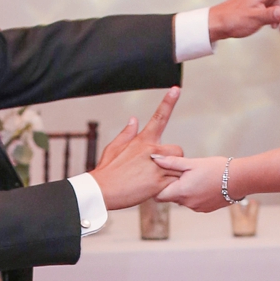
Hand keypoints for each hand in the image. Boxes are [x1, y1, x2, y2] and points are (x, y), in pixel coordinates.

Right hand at [93, 89, 183, 211]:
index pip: (158, 117)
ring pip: (177, 168)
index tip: (176, 89)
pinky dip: (169, 189)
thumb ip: (127, 134)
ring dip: (171, 175)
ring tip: (153, 182)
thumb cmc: (107, 171)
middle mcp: (151, 150)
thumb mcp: (113, 148)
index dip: (168, 102)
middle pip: (177, 149)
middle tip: (158, 170)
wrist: (102, 191)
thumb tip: (134, 119)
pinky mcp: (158, 183)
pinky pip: (174, 184)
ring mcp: (156, 166)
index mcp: (141, 140)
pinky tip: (154, 191)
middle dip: (173, 159)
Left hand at [155, 151, 229, 210]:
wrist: (239, 179)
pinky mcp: (205, 209)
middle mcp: (187, 203)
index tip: (162, 177)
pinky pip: (193, 202)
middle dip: (172, 187)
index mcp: (182, 192)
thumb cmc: (216, 169)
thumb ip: (172, 162)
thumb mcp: (192, 163)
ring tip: (194, 177)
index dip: (157, 187)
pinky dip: (194, 194)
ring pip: (182, 200)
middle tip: (180, 173)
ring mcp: (197, 208)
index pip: (158, 196)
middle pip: (170, 197)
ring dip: (184, 190)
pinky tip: (203, 184)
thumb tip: (155, 159)